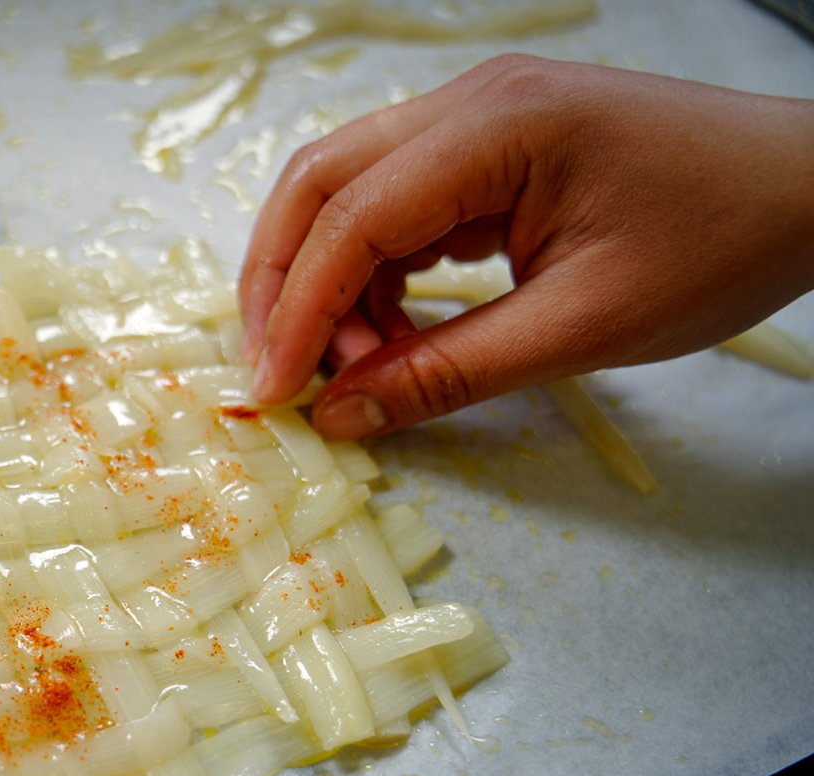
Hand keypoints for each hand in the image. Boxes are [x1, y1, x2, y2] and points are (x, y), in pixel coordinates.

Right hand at [240, 54, 813, 437]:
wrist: (812, 189)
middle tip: (276, 373)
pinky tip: (390, 334)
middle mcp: (470, 103)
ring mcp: (475, 117)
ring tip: (356, 368)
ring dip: (326, 283)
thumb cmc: (718, 246)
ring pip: (345, 192)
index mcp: (498, 127)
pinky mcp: (487, 147)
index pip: (351, 217)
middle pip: (319, 182)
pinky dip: (372, 274)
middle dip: (281, 283)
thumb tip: (340, 415)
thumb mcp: (582, 328)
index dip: (297, 311)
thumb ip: (448, 372)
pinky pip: (393, 205)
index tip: (274, 394)